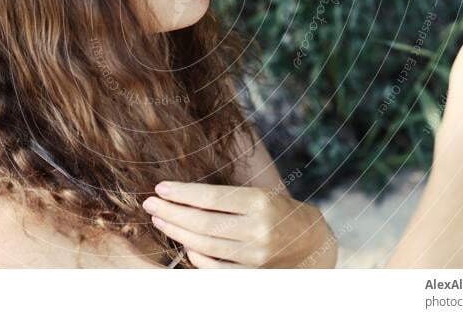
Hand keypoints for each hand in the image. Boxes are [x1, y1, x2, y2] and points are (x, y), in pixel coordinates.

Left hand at [142, 181, 334, 267]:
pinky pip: (215, 269)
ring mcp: (255, 256)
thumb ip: (226, 198)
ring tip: (159, 219)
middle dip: (171, 212)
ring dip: (177, 233)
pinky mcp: (253, 275)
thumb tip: (183, 198)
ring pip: (204, 246)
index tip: (160, 187)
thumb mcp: (258, 194)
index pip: (211, 197)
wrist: (313, 242)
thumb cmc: (279, 212)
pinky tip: (183, 244)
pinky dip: (196, 258)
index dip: (182, 192)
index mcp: (259, 202)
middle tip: (150, 203)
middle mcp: (258, 229)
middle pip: (202, 223)